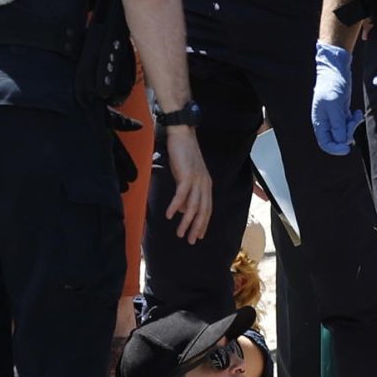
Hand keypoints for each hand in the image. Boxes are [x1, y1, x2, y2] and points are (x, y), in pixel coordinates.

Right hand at [157, 122, 211, 237]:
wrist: (183, 136)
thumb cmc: (183, 156)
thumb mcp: (187, 177)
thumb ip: (187, 193)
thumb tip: (183, 210)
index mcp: (206, 185)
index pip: (207, 209)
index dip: (203, 223)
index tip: (198, 236)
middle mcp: (204, 185)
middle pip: (202, 211)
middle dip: (196, 228)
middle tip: (191, 241)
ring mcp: (197, 181)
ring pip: (193, 207)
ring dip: (186, 222)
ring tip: (179, 233)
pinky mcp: (187, 176)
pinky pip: (181, 195)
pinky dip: (175, 206)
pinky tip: (169, 215)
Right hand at [310, 42, 360, 155]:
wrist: (336, 68)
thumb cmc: (332, 84)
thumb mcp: (334, 105)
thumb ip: (337, 124)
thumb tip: (342, 142)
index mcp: (319, 122)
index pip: (325, 144)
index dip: (336, 149)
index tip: (347, 149)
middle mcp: (326, 122)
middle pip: (337, 139)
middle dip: (348, 134)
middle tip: (353, 122)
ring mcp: (334, 117)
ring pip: (345, 132)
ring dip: (352, 126)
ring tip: (356, 115)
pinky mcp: (341, 111)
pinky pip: (349, 123)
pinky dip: (354, 120)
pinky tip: (357, 112)